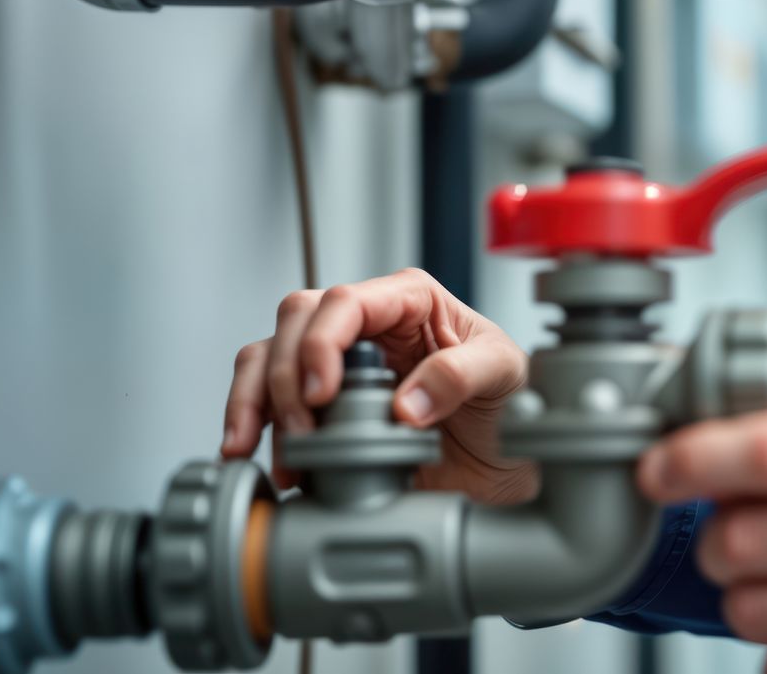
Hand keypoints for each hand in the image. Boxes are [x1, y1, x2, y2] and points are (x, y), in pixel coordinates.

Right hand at [220, 268, 536, 503]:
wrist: (510, 465)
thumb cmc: (514, 404)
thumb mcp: (506, 377)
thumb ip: (462, 375)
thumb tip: (404, 404)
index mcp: (412, 302)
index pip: (346, 301)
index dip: (321, 342)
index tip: (321, 393)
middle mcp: (369, 328)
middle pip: (295, 322)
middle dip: (283, 375)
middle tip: (303, 430)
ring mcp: (341, 368)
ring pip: (267, 359)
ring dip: (252, 402)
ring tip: (257, 450)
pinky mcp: (325, 412)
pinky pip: (269, 406)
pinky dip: (255, 430)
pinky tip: (265, 464)